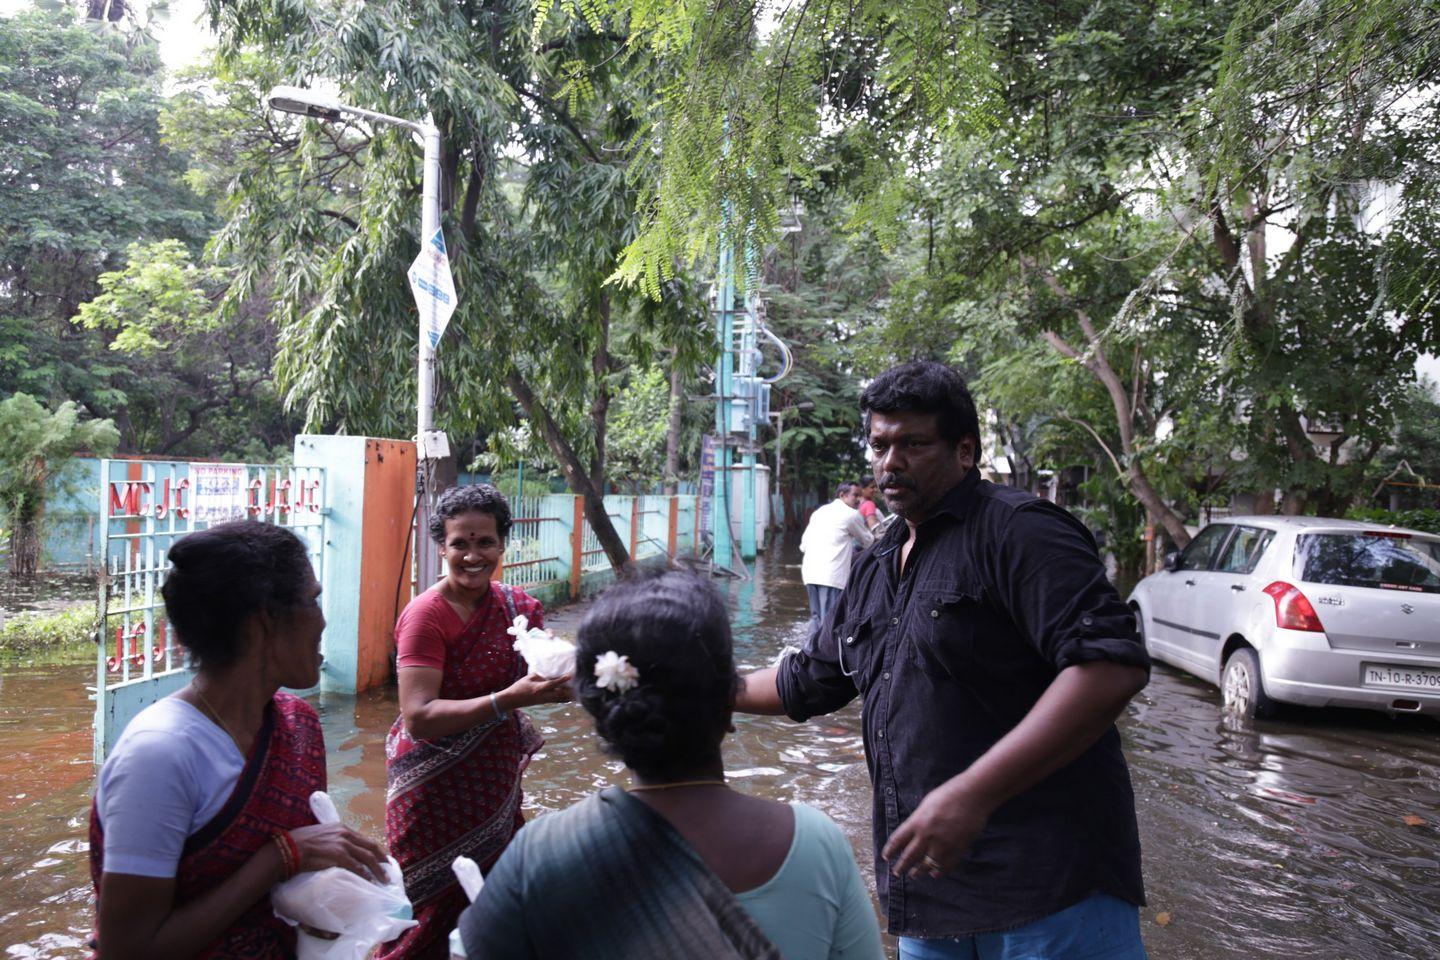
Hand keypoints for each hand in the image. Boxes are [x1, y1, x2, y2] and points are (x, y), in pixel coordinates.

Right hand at [290, 823, 388, 882]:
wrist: (287, 848)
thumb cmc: (299, 843)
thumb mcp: (320, 835)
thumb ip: (332, 840)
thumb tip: (337, 850)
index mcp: (341, 828)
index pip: (363, 839)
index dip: (375, 849)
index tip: (381, 857)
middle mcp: (345, 834)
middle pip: (370, 847)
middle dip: (381, 859)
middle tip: (388, 869)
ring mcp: (343, 844)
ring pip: (367, 858)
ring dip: (377, 870)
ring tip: (383, 879)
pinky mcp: (338, 856)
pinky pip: (356, 867)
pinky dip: (365, 874)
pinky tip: (369, 881)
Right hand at [502, 672, 572, 707]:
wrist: (513, 700)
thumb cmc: (520, 686)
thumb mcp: (529, 678)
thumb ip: (541, 675)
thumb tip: (551, 673)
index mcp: (539, 688)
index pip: (552, 684)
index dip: (562, 680)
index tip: (570, 675)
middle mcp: (544, 696)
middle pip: (561, 694)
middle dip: (570, 690)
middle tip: (579, 684)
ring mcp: (545, 700)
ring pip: (561, 699)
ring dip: (569, 695)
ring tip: (578, 689)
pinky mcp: (545, 702)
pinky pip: (558, 700)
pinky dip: (565, 698)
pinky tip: (571, 695)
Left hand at [882, 778, 996, 879]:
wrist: (973, 795)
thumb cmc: (948, 794)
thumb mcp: (926, 804)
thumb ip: (918, 820)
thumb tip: (912, 834)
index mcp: (917, 821)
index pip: (897, 841)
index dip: (890, 851)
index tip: (886, 857)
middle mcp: (927, 835)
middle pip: (909, 856)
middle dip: (901, 867)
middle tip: (896, 872)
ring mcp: (943, 844)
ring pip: (926, 865)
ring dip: (918, 872)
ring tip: (913, 875)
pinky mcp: (957, 849)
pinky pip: (945, 865)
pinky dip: (939, 871)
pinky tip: (934, 874)